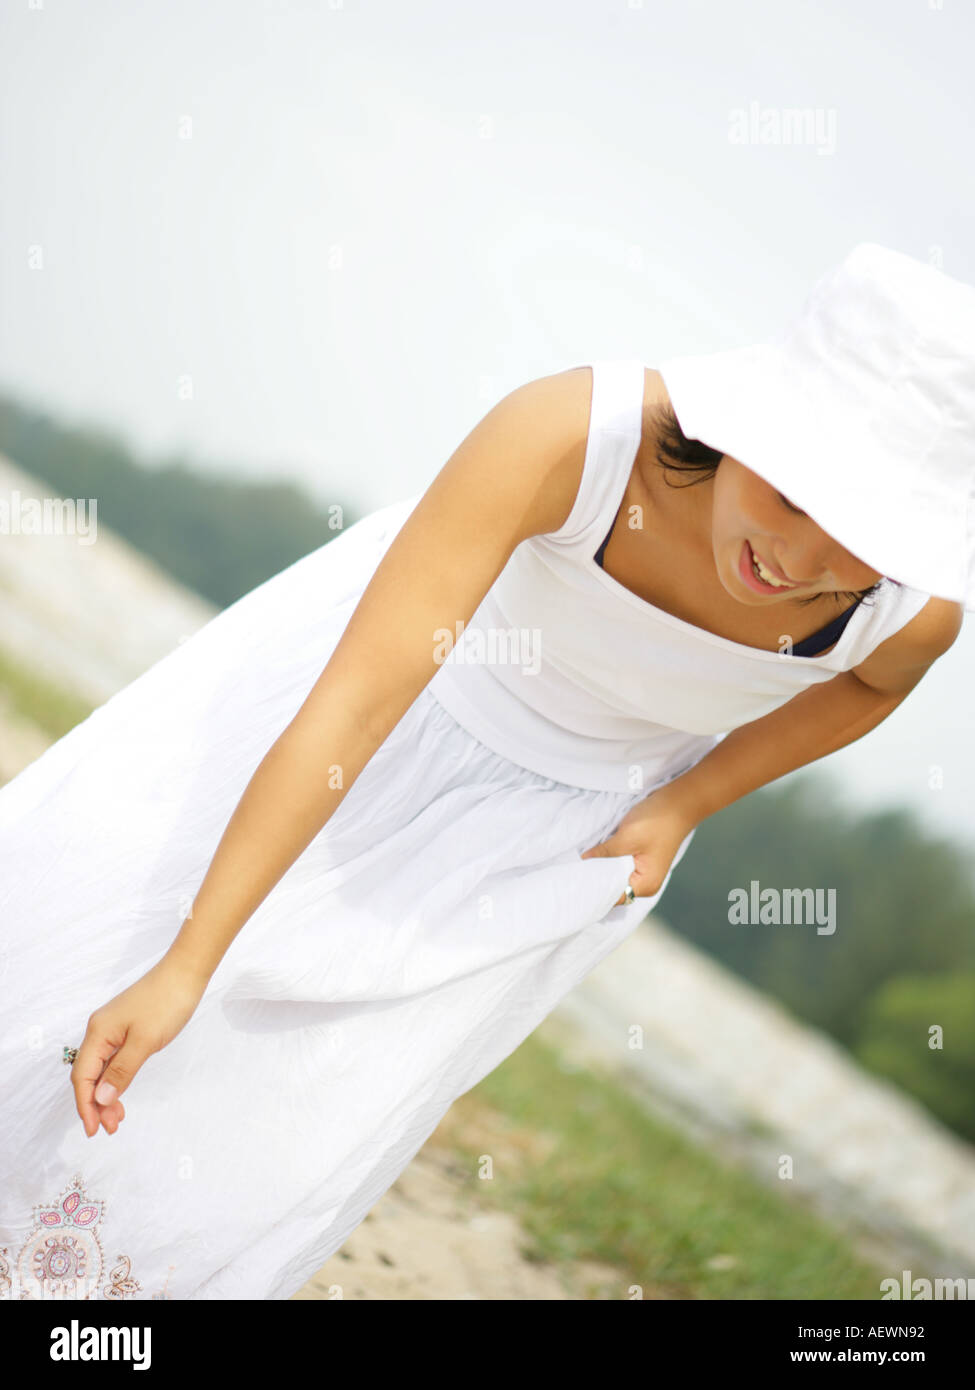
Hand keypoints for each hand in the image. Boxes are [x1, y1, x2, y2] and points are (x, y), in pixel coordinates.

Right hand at [71, 951, 209, 1137]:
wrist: (185, 973)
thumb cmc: (166, 1003)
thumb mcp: (145, 1041)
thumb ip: (121, 1071)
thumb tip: (100, 1098)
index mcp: (98, 1033)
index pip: (82, 1076)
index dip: (85, 1105)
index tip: (94, 1129)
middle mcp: (100, 1031)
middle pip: (89, 1075)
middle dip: (96, 1104)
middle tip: (111, 1129)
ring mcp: (113, 1029)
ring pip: (101, 1069)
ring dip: (107, 1094)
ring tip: (118, 1118)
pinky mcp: (126, 1028)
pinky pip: (113, 1060)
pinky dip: (116, 1079)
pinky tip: (121, 1093)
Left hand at [580, 785, 695, 905]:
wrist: (679, 803)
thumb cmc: (657, 821)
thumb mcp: (626, 837)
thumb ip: (604, 852)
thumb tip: (582, 861)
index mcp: (645, 885)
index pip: (613, 897)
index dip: (594, 890)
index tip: (573, 882)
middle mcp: (645, 884)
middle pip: (614, 888)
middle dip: (596, 879)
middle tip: (572, 872)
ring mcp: (644, 872)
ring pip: (615, 876)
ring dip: (601, 868)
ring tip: (579, 865)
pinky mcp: (640, 859)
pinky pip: (619, 865)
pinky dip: (608, 860)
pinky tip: (594, 855)